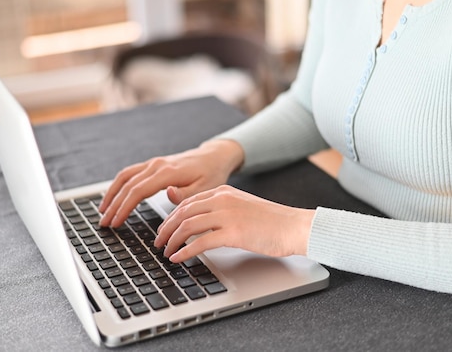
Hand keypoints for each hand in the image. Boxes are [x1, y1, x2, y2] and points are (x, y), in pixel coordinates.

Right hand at [99, 139, 243, 227]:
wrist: (214, 156)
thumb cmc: (211, 173)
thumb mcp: (206, 188)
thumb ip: (186, 194)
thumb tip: (168, 194)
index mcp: (168, 172)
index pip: (138, 191)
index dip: (124, 207)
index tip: (116, 222)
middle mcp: (157, 165)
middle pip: (127, 185)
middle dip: (114, 205)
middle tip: (104, 223)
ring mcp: (153, 163)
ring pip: (124, 176)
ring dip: (111, 193)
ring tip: (103, 211)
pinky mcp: (153, 164)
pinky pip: (130, 173)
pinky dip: (118, 185)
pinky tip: (113, 196)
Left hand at [154, 185, 314, 262]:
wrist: (294, 226)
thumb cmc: (272, 221)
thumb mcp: (242, 207)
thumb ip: (221, 210)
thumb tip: (200, 224)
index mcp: (223, 192)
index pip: (187, 202)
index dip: (171, 217)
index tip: (164, 229)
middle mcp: (222, 200)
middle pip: (182, 213)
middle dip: (166, 229)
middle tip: (158, 242)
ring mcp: (227, 215)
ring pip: (187, 226)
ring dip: (172, 241)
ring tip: (165, 252)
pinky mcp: (233, 233)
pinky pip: (199, 242)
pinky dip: (184, 252)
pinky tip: (178, 259)